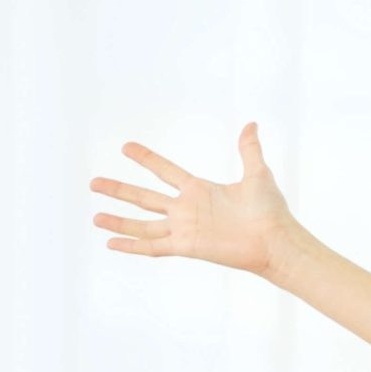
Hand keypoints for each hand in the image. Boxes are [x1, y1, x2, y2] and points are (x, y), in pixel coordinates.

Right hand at [91, 124, 297, 273]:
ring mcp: (185, 229)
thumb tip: (251, 124)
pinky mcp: (187, 246)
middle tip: (94, 183)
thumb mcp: (258, 175)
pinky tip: (111, 243)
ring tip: (95, 217)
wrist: (276, 241)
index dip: (146, 159)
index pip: (165, 171)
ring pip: (143, 225)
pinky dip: (132, 246)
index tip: (126, 147)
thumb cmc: (271, 211)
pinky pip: (153, 246)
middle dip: (119, 190)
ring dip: (119, 221)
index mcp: (199, 190)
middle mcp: (187, 209)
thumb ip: (249, 150)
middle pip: (144, 198)